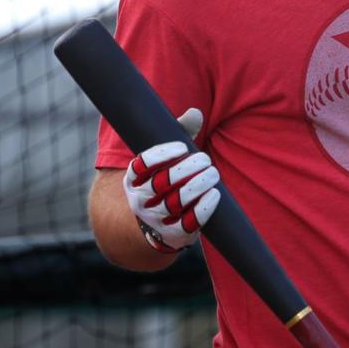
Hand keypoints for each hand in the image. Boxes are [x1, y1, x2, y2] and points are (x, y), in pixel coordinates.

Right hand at [123, 107, 219, 252]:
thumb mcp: (167, 157)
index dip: (162, 155)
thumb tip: (196, 113)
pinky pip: (188, 223)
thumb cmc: (166, 180)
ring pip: (175, 203)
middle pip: (161, 183)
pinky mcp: (173, 234)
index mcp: (133, 179)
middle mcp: (139, 200)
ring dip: (197, 186)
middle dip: (186, 169)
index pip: (141, 165)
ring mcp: (155, 219)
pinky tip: (215, 194)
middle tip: (206, 159)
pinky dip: (203, 209)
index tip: (184, 147)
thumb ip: (179, 133)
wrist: (156, 224)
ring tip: (213, 173)